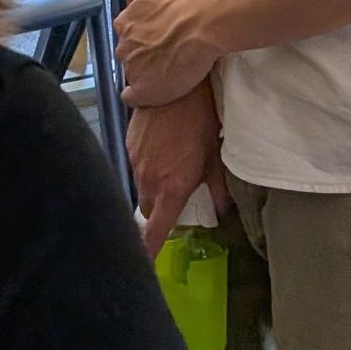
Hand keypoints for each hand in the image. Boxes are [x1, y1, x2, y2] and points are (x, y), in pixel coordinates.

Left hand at [116, 0, 221, 110]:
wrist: (202, 26)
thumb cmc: (182, 3)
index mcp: (124, 23)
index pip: (126, 33)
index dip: (142, 35)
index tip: (157, 36)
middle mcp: (123, 47)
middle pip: (128, 53)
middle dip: (142, 53)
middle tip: (165, 51)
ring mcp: (132, 70)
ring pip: (133, 73)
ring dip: (145, 72)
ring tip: (167, 70)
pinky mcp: (144, 91)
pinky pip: (132, 97)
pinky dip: (139, 96)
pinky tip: (152, 91)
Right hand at [129, 84, 227, 255]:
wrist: (173, 83)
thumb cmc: (200, 120)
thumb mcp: (214, 155)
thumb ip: (217, 187)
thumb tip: (222, 211)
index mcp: (172, 189)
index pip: (154, 232)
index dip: (148, 252)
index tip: (143, 266)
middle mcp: (149, 181)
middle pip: (147, 212)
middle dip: (158, 214)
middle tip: (173, 204)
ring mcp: (135, 162)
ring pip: (140, 189)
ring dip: (152, 189)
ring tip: (168, 172)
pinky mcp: (128, 145)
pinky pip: (135, 167)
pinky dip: (146, 168)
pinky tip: (160, 151)